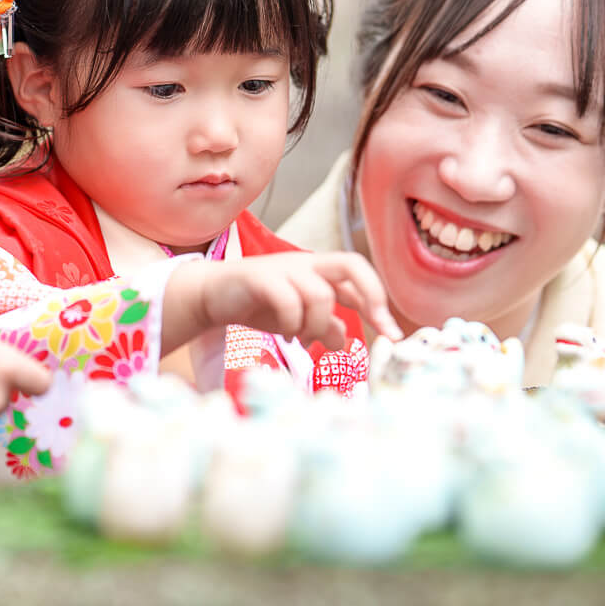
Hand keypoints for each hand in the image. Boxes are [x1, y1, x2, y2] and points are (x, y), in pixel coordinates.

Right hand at [163, 252, 402, 354]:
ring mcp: (283, 268)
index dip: (379, 301)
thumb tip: (344, 342)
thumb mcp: (297, 319)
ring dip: (317, 323)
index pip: (359, 273)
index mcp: (318, 270)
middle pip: (351, 264)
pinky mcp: (259, 278)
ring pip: (320, 294)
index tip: (392, 334)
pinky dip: (292, 322)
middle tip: (377, 326)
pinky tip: (285, 333)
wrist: (212, 294)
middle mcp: (305, 264)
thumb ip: (323, 326)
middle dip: (371, 296)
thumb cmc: (258, 304)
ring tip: (301, 336)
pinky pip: (288, 299)